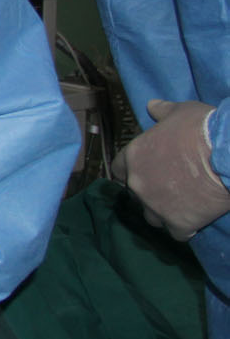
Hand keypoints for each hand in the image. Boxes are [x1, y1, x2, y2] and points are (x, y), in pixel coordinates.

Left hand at [110, 99, 229, 240]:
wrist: (228, 154)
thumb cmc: (202, 128)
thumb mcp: (181, 112)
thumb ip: (162, 111)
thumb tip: (152, 105)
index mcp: (132, 156)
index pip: (118, 170)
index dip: (131, 171)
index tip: (147, 171)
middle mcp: (137, 183)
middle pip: (136, 194)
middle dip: (150, 192)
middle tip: (171, 188)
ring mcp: (155, 206)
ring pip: (152, 217)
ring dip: (164, 212)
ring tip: (182, 205)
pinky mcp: (177, 223)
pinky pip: (176, 233)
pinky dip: (184, 228)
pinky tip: (195, 220)